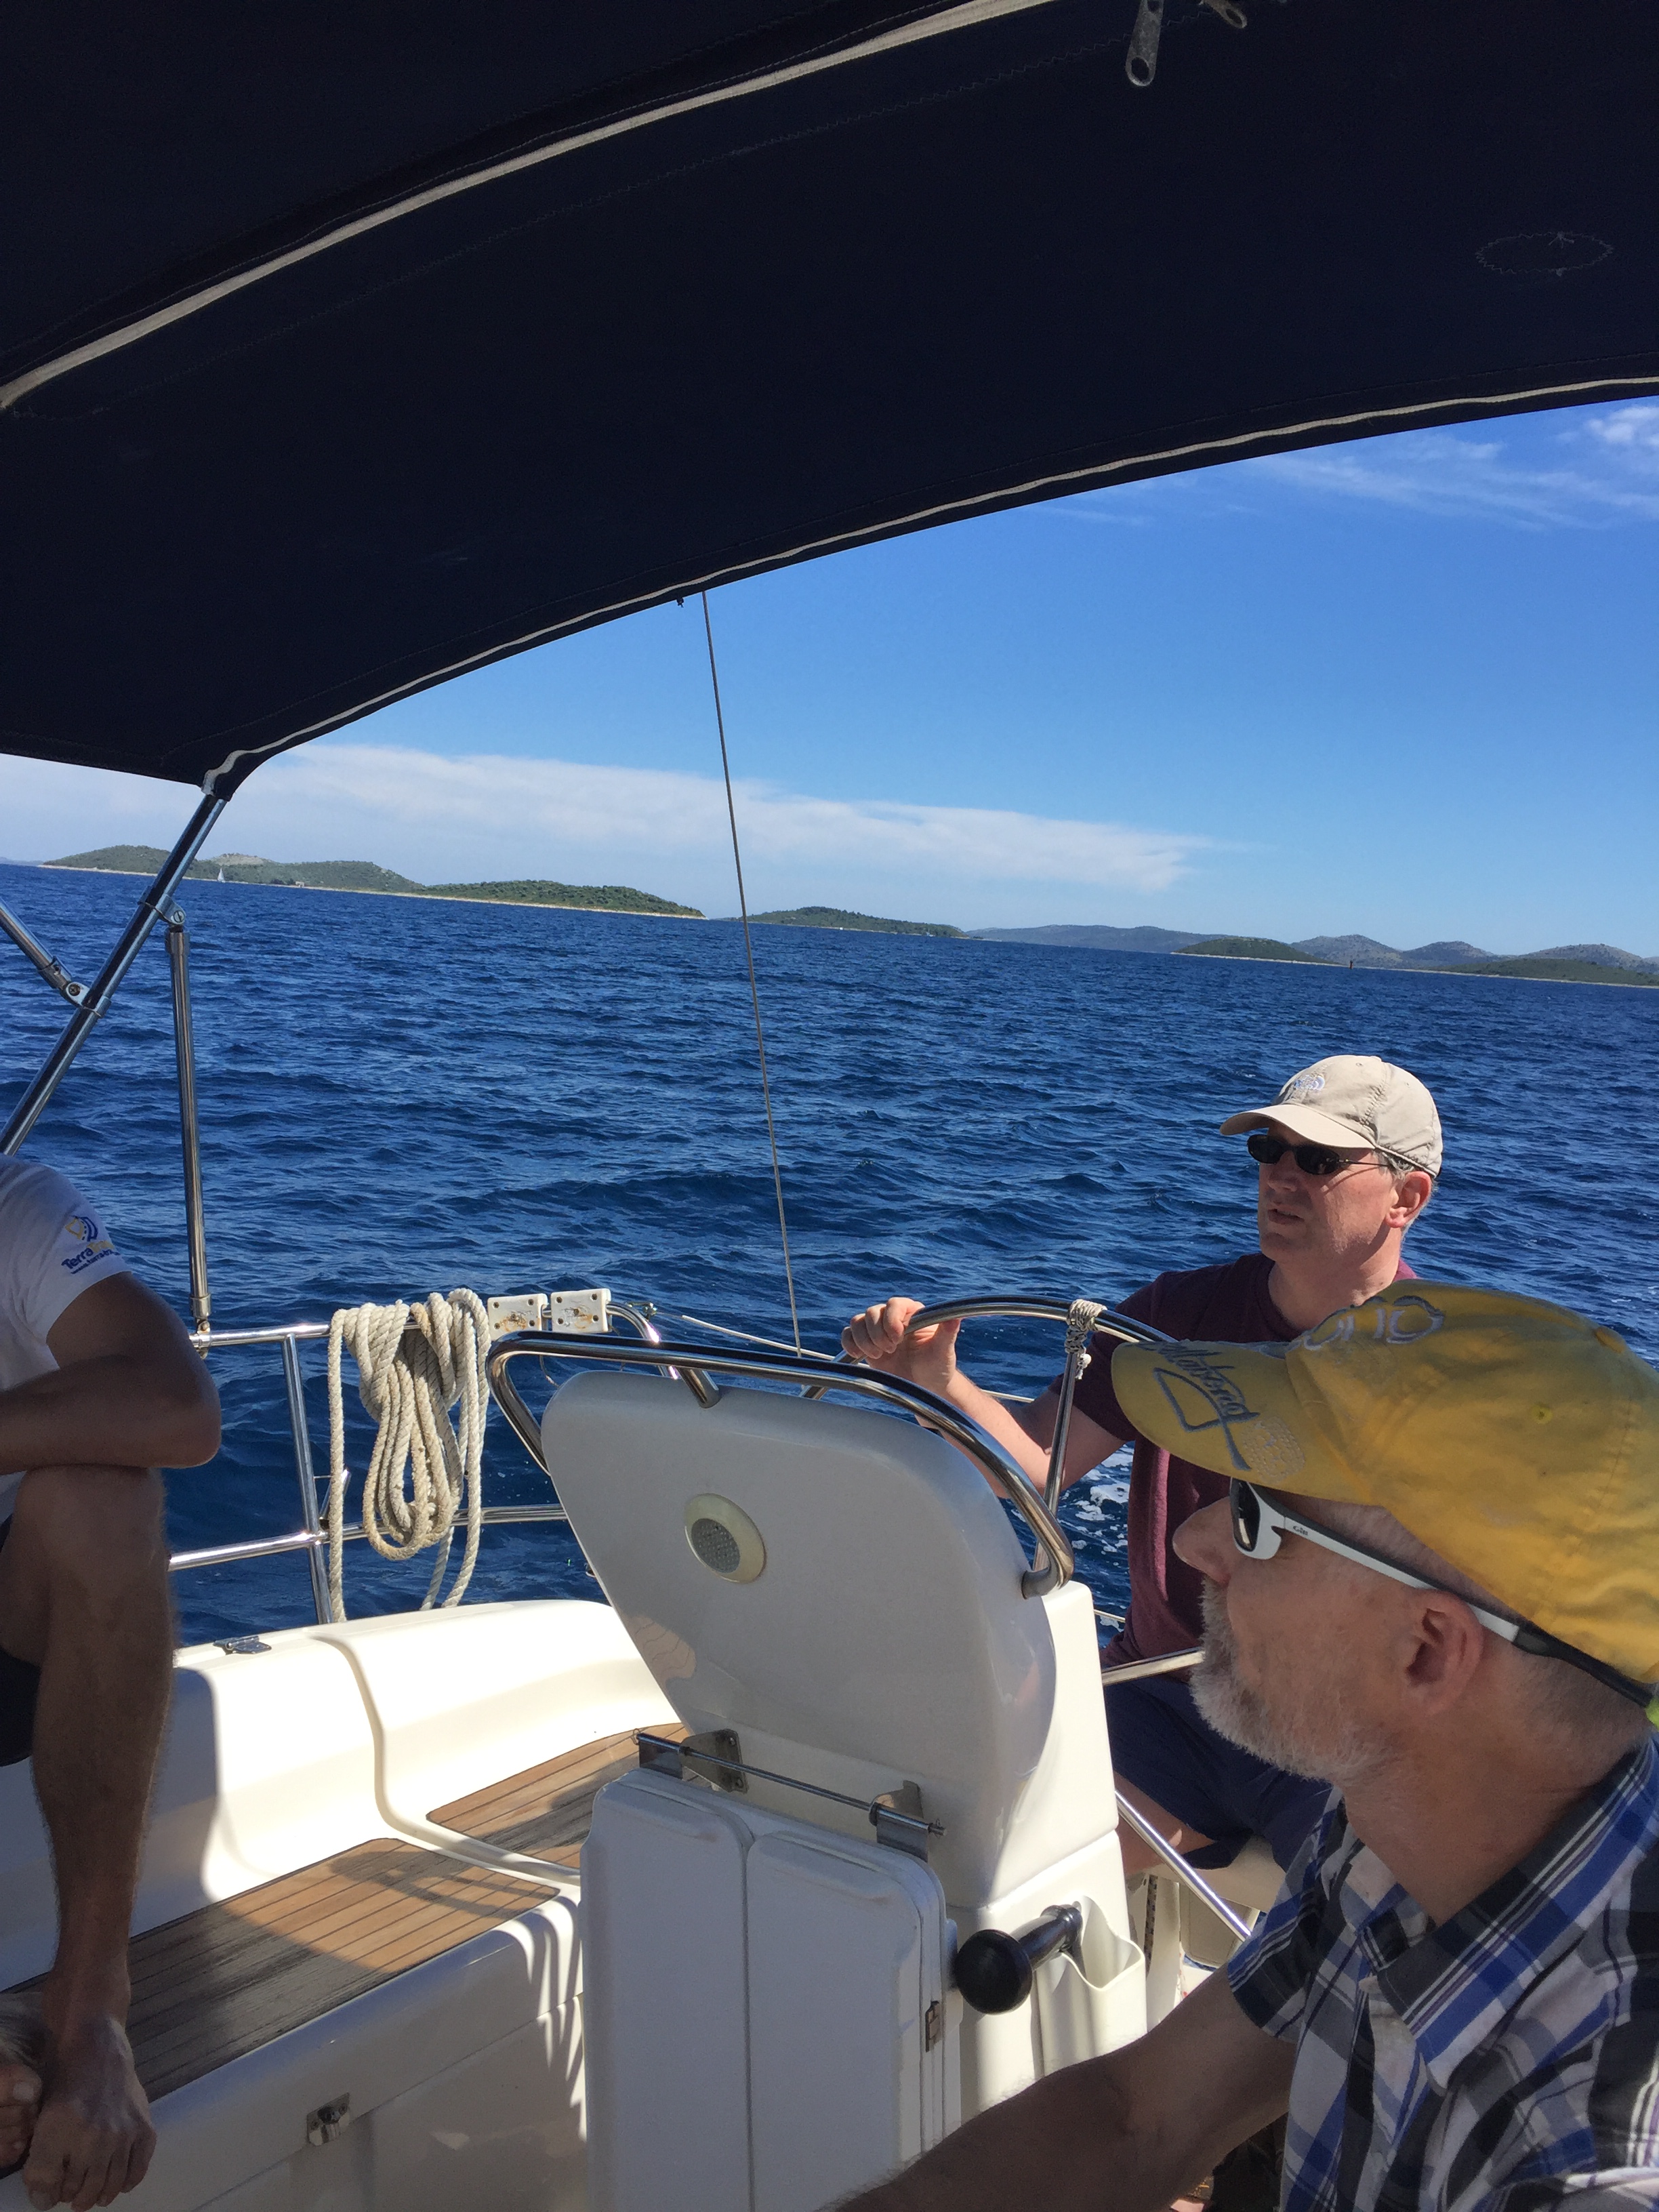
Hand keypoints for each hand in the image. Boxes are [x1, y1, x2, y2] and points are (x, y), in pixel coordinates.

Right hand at [841, 1299, 961, 1395]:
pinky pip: (848, 1335)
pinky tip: (859, 1356)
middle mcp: (893, 1318)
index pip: (894, 1304)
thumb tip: (956, 1317)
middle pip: (872, 1312)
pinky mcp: (866, 1344)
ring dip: (863, 1339)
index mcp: (912, 1313)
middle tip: (890, 1351)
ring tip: (879, 1356)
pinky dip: (849, 1343)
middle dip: (877, 1333)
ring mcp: (877, 1330)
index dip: (891, 1319)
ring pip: (858, 1321)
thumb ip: (948, 1332)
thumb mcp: (944, 1350)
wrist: (925, 1387)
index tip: (897, 1338)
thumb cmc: (938, 1367)